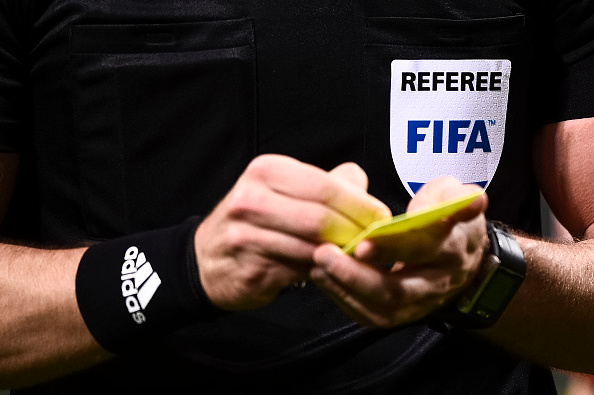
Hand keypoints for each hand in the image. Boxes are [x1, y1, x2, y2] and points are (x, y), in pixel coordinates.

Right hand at [193, 154, 390, 310]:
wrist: (207, 258)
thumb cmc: (254, 220)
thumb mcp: (283, 189)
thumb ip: (324, 183)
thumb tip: (360, 182)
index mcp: (266, 171)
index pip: (325, 186)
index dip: (360, 204)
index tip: (382, 218)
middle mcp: (252, 199)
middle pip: (320, 218)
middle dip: (355, 232)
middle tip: (375, 242)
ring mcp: (247, 236)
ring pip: (312, 247)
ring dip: (342, 254)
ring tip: (358, 255)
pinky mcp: (250, 268)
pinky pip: (299, 271)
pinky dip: (322, 270)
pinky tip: (332, 268)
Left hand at [310, 176, 488, 326]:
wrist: (465, 257)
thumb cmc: (447, 219)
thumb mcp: (454, 197)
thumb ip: (452, 195)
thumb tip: (469, 199)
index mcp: (452, 248)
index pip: (425, 249)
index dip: (394, 246)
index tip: (364, 239)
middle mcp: (438, 282)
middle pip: (398, 289)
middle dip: (357, 275)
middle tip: (323, 253)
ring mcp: (420, 304)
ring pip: (382, 308)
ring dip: (346, 289)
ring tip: (317, 266)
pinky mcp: (403, 315)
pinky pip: (372, 317)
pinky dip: (345, 300)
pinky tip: (323, 278)